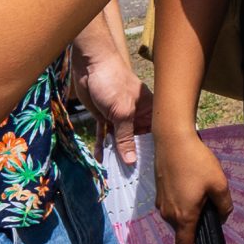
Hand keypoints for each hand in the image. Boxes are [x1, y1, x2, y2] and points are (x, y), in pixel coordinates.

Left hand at [68, 44, 150, 166]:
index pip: (153, 135)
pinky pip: (105, 135)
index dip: (152, 151)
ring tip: (115, 175)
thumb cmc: (112, 82)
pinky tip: (99, 160)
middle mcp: (136, 115)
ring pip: (119, 140)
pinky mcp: (104, 116)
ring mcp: (120, 116)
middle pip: (136, 140)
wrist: (90, 63)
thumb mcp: (122, 111)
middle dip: (133, 156)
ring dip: (116, 154)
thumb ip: (125, 136)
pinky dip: (102, 146)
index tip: (149, 171)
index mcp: (148, 110)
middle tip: (131, 180)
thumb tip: (131, 160)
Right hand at [155, 126, 231, 243]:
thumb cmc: (196, 162)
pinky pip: (172, 206)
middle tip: (212, 218)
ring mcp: (161, 203)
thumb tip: (222, 217)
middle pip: (182, 233)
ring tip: (204, 198)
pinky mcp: (159, 192)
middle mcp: (168, 214)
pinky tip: (193, 188)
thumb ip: (224, 205)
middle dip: (196, 232)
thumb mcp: (219, 184)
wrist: (172, 140)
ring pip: (177, 218)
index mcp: (183, 217)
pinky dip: (183, 206)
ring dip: (190, 216)